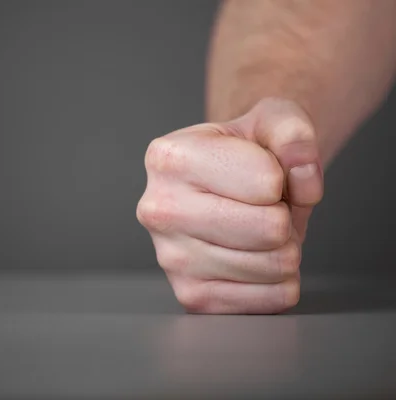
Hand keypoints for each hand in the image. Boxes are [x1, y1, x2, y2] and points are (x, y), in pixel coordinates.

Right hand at [137, 98, 323, 313]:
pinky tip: (254, 258)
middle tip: (262, 207)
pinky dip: (278, 281)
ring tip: (256, 230)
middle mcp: (158, 209)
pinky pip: (271, 299)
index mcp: (168, 157)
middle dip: (283, 215)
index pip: (266, 181)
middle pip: (270, 228)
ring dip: (283, 248)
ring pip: (274, 265)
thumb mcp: (271, 120)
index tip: (258, 174)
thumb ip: (294, 131)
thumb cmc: (243, 157)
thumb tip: (303, 177)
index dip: (280, 176)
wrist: (221, 191)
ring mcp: (170, 258)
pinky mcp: (191, 296)